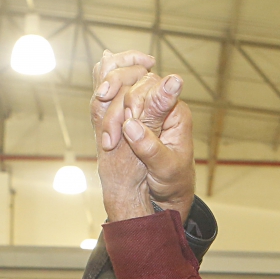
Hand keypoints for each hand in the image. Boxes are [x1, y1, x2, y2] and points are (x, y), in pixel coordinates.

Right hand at [91, 51, 194, 222]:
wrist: (169, 193)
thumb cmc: (173, 181)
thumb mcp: (165, 168)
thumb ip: (149, 147)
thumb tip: (129, 124)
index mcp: (176, 112)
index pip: (151, 85)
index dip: (132, 101)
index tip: (124, 126)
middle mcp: (163, 105)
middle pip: (133, 84)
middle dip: (117, 107)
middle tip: (111, 138)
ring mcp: (148, 110)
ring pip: (122, 93)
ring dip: (109, 111)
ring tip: (108, 142)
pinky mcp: (136, 119)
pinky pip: (117, 103)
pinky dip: (107, 112)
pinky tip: (104, 129)